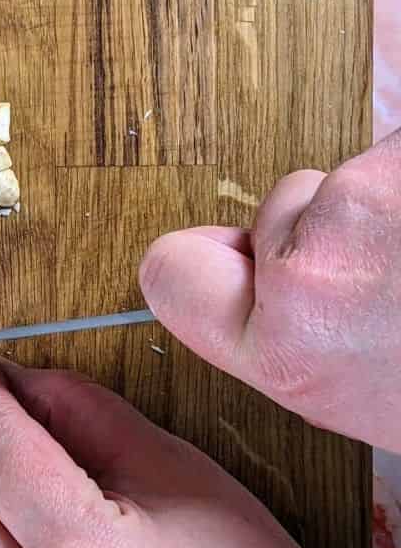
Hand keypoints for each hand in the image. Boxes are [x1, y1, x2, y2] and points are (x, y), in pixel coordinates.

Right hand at [139, 128, 400, 451]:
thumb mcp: (362, 399)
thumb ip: (298, 345)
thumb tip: (262, 290)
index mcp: (288, 356)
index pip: (169, 272)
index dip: (207, 257)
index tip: (242, 258)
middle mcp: (306, 286)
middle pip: (280, 211)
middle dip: (328, 222)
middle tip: (390, 268)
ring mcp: (355, 216)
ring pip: (352, 178)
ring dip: (393, 201)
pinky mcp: (398, 167)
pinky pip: (397, 148)